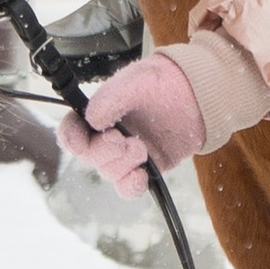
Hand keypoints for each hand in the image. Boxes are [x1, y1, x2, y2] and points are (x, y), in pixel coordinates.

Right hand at [57, 52, 205, 197]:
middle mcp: (108, 136)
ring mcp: (126, 154)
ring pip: (109, 172)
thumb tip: (91, 120)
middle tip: (121, 140)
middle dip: (101, 151)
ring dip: (122, 163)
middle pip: (88, 156)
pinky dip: (131, 185)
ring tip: (141, 148)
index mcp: (99, 113)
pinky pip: (129, 188)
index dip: (70, 138)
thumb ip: (111, 98)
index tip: (81, 139)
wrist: (199, 95)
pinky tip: (140, 175)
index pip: (71, 131)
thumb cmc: (164, 81)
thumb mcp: (137, 80)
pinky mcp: (146, 168)